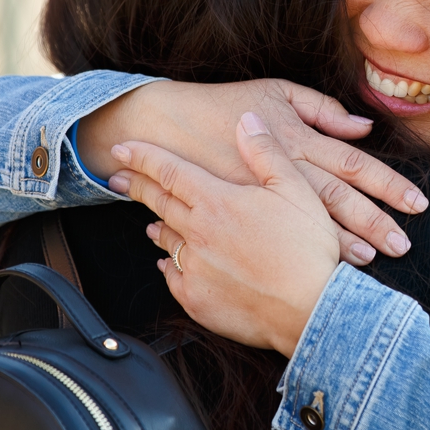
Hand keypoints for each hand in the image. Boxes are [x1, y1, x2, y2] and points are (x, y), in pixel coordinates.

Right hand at [80, 79, 425, 261]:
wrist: (164, 128)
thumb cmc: (225, 105)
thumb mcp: (276, 93)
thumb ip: (323, 109)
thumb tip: (364, 127)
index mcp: (299, 137)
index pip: (356, 164)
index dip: (389, 185)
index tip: (417, 204)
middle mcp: (285, 166)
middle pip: (341, 199)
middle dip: (375, 223)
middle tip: (402, 244)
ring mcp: (261, 193)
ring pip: (311, 221)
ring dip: (343, 242)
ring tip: (371, 260)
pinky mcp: (239, 211)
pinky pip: (276, 234)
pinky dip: (300, 249)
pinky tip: (319, 264)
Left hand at [111, 114, 339, 356]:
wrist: (310, 308)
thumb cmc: (306, 249)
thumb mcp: (294, 189)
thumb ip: (265, 152)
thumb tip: (246, 120)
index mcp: (217, 202)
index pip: (169, 171)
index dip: (142, 157)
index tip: (120, 150)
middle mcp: (198, 233)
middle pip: (160, 203)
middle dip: (137, 186)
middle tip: (119, 178)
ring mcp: (194, 269)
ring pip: (166, 240)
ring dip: (156, 225)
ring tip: (149, 220)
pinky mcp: (198, 300)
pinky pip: (173, 277)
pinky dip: (168, 266)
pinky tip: (169, 263)